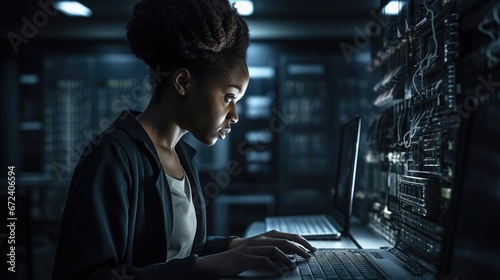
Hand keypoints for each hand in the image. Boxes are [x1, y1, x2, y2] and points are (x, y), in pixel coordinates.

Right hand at [194, 230, 315, 278]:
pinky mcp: (247, 257)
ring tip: (294, 267)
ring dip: (288, 259)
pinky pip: (264, 260)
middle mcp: (260, 239)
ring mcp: (253, 248)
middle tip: (309, 256)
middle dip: (299, 249)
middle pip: (284, 241)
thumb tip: (290, 255)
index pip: (287, 235)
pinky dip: (274, 267)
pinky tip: (279, 273)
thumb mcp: (258, 251)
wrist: (219, 261)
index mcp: (264, 236)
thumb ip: (272, 250)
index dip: (301, 241)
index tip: (311, 248)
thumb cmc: (240, 257)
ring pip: (275, 249)